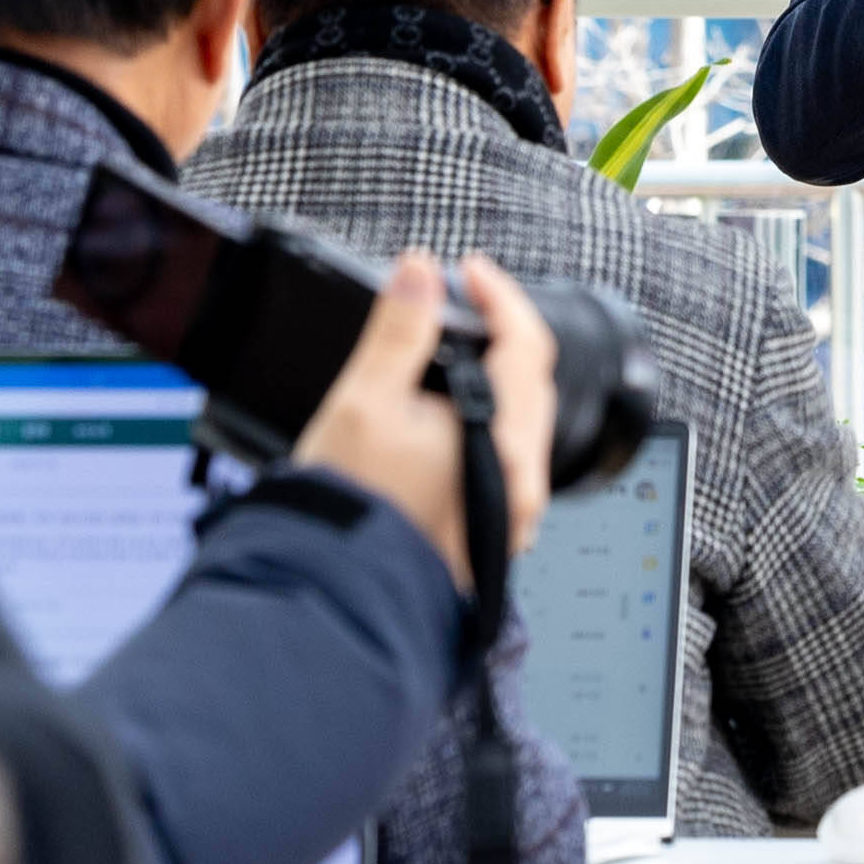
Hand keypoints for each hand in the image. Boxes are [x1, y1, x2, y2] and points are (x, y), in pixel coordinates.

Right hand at [297, 253, 563, 589]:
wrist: (330, 594)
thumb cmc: (349, 507)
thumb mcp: (365, 400)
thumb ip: (399, 330)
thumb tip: (419, 271)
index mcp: (508, 447)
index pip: (527, 346)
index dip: (498, 296)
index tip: (466, 269)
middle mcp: (523, 484)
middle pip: (532, 385)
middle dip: (501, 334)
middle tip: (458, 302)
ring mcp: (512, 514)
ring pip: (522, 424)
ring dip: (494, 380)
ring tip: (448, 352)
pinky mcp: (490, 532)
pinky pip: (505, 459)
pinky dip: (485, 422)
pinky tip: (446, 413)